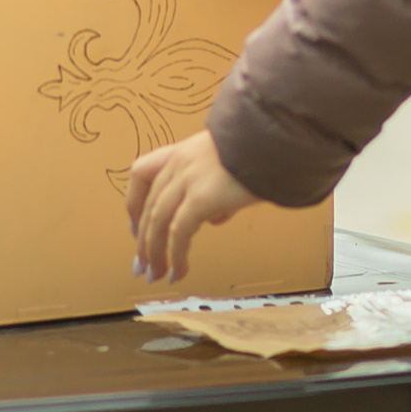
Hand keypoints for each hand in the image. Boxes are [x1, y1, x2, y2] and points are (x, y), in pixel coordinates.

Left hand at [128, 131, 258, 283]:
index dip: (135, 204)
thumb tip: (215, 217)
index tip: (135, 228)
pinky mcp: (201, 197)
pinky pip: (178, 232)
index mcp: (182, 151)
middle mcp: (178, 162)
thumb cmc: (261, 149)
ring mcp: (188, 178)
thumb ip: (217, 189)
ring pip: (157, 221)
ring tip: (156, 275)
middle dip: (143, 239)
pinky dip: (175, 255)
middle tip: (142, 265)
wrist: (275, 136)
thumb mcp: (230, 164)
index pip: (142, 173)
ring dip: (154, 252)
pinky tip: (178, 272)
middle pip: (148, 205)